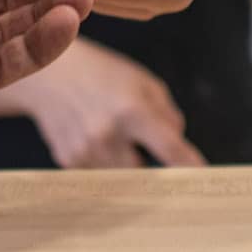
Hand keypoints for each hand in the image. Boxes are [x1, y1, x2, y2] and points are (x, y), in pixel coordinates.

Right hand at [12, 37, 205, 167]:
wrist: (49, 75)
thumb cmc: (103, 74)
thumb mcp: (142, 82)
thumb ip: (167, 114)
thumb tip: (178, 148)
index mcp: (132, 110)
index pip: (169, 148)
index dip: (188, 165)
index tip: (202, 176)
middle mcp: (108, 134)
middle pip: (144, 173)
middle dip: (148, 165)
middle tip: (143, 147)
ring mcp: (85, 151)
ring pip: (121, 177)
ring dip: (124, 163)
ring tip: (111, 133)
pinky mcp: (68, 161)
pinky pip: (98, 175)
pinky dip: (102, 162)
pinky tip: (91, 136)